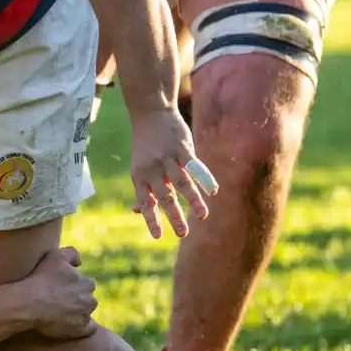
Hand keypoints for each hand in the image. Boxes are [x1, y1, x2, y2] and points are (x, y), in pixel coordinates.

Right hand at [23, 247, 98, 340]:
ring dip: (78, 313)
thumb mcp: (56, 256)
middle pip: (87, 300)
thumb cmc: (41, 278)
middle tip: (59, 301)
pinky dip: (80, 327)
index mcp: (86, 283)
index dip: (73, 286)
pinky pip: (87, 329)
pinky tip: (67, 325)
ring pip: (86, 314)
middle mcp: (90, 299)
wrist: (29, 302)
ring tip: (60, 313)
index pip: (85, 285)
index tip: (60, 289)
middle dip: (78, 300)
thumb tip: (80, 262)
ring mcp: (85, 316)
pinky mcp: (80, 330)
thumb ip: (72, 254)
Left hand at [129, 108, 215, 239]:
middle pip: (165, 196)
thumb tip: (138, 211)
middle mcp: (152, 169)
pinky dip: (204, 178)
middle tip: (183, 234)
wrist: (150, 113)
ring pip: (182, 182)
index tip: (158, 237)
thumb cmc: (146, 145)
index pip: (146, 202)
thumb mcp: (139, 167)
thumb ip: (143, 189)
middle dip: (174, 216)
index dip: (152, 219)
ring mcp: (167, 158)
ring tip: (203, 215)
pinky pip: (194, 166)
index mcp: (140, 177)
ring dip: (193, 200)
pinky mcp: (182, 148)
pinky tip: (212, 191)